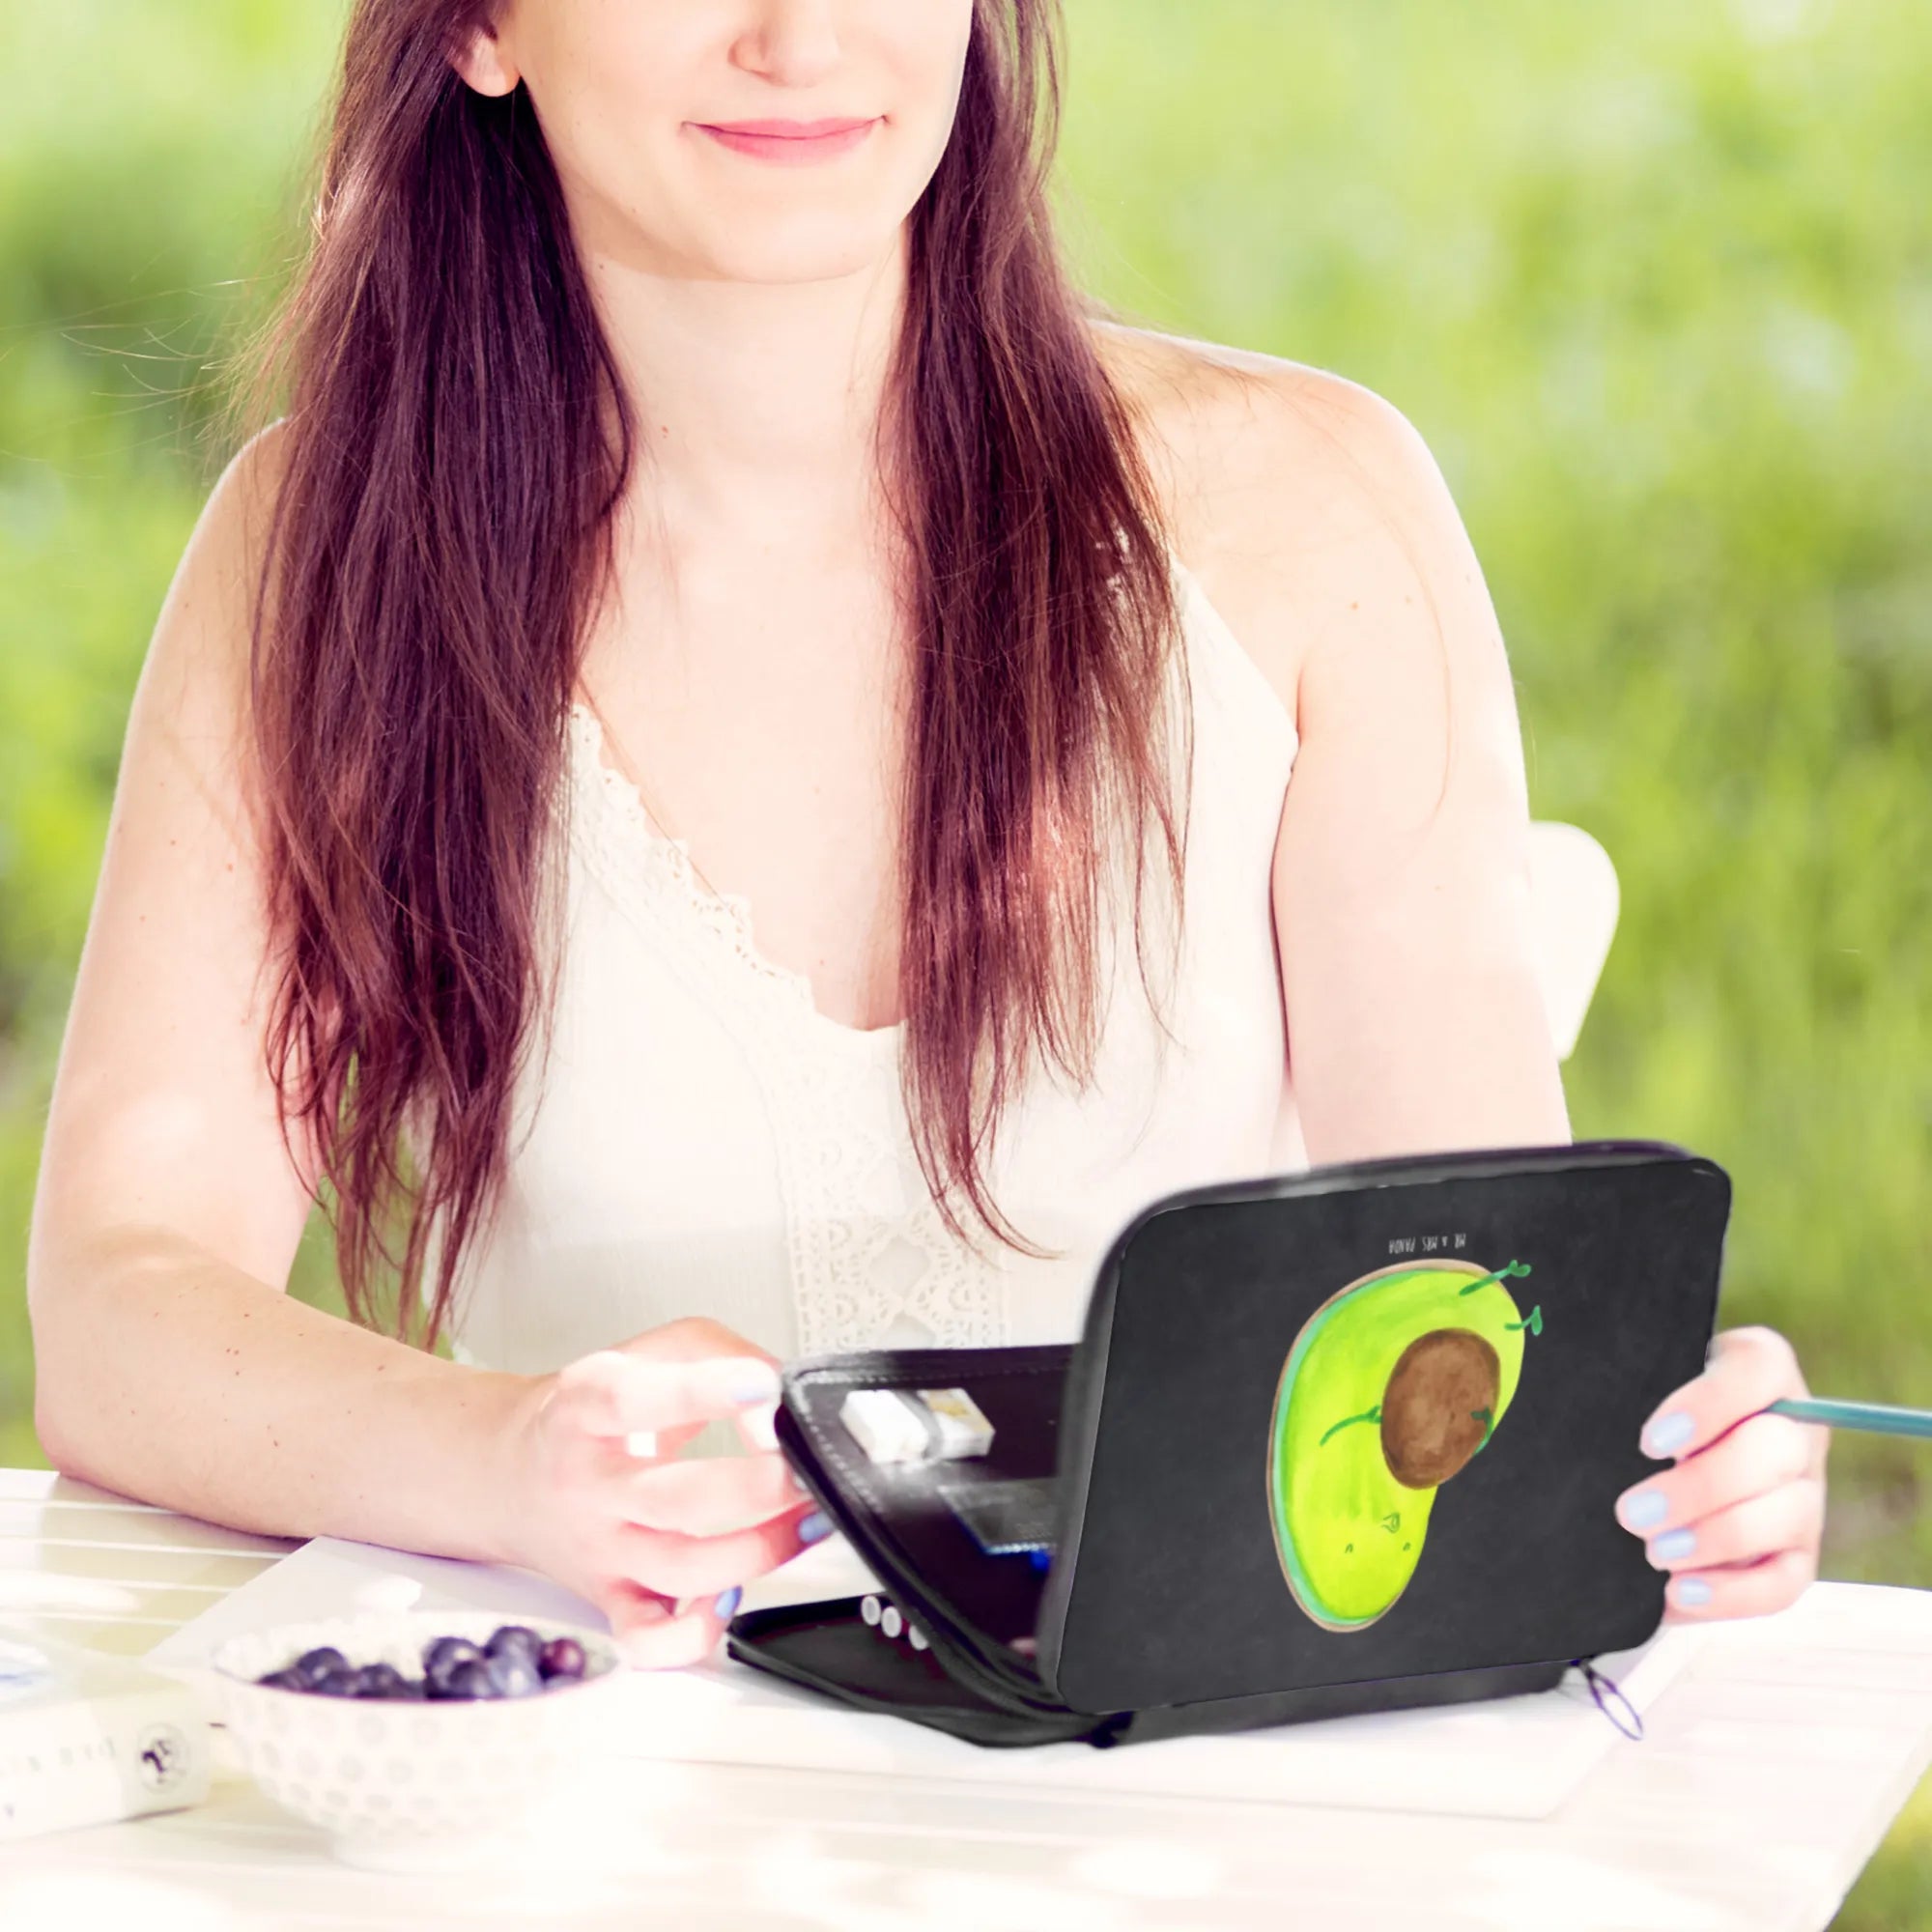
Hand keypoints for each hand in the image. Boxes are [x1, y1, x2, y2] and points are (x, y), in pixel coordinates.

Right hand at [498, 1317, 827, 1667]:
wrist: (512, 1472)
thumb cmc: (593, 1411)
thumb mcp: (648, 1350)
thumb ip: (721, 1354)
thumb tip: (776, 1399)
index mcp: (585, 1408)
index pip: (631, 1400)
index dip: (703, 1392)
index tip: (763, 1387)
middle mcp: (588, 1484)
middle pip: (674, 1499)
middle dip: (757, 1488)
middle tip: (803, 1467)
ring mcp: (600, 1548)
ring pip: (680, 1571)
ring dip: (760, 1551)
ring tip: (805, 1519)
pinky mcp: (610, 1598)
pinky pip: (650, 1639)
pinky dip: (696, 1633)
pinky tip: (733, 1596)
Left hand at [1613, 1324, 1828, 1621]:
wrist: (1644, 1473)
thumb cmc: (1636, 1416)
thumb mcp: (1639, 1389)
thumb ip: (1635, 1393)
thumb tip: (1613, 1430)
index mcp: (1761, 1370)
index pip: (1757, 1369)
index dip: (1708, 1407)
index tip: (1650, 1443)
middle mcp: (1795, 1431)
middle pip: (1776, 1449)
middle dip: (1701, 1487)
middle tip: (1633, 1512)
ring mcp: (1803, 1496)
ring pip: (1785, 1515)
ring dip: (1715, 1538)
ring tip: (1652, 1553)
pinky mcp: (1796, 1556)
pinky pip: (1783, 1582)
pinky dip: (1732, 1593)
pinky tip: (1679, 1592)